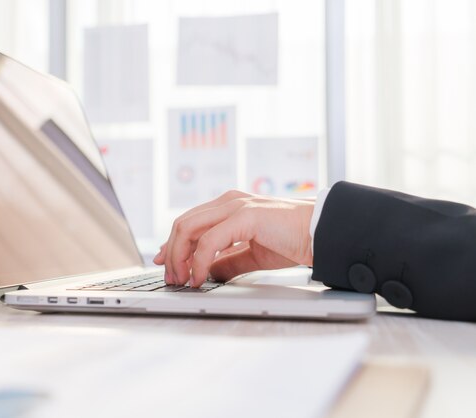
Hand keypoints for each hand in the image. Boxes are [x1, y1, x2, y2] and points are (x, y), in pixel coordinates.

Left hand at [153, 190, 314, 287]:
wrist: (322, 234)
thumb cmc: (294, 240)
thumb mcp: (252, 253)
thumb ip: (227, 260)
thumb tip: (206, 273)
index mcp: (229, 205)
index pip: (190, 222)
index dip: (172, 243)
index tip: (163, 262)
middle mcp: (229, 200)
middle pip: (183, 224)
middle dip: (171, 253)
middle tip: (171, 277)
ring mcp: (236, 205)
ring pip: (189, 229)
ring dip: (179, 257)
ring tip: (182, 280)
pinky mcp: (245, 216)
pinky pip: (209, 241)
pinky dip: (199, 262)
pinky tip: (199, 278)